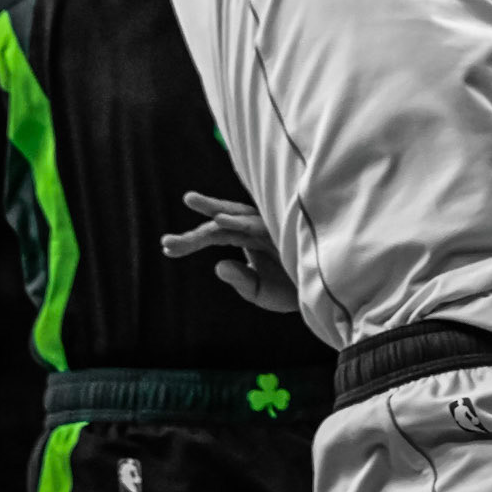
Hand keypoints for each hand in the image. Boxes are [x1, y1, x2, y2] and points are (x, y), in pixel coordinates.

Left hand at [160, 190, 299, 311]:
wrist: (325, 292)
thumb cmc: (294, 289)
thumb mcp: (262, 292)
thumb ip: (241, 281)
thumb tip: (217, 266)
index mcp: (248, 240)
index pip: (216, 233)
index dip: (191, 240)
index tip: (167, 248)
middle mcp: (256, 229)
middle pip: (221, 221)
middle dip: (195, 229)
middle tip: (166, 241)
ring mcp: (269, 227)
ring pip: (237, 215)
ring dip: (213, 209)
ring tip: (190, 200)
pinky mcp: (282, 230)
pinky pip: (257, 224)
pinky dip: (238, 221)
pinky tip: (220, 220)